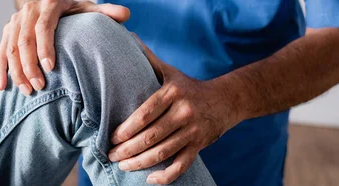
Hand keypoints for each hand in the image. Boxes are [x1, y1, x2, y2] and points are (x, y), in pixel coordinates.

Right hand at [0, 0, 129, 94]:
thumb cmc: (72, 8)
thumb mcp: (88, 7)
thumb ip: (106, 12)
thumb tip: (125, 14)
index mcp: (48, 5)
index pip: (43, 27)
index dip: (45, 47)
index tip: (50, 68)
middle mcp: (28, 12)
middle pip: (24, 41)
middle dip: (29, 66)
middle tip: (39, 87)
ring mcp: (15, 22)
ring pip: (10, 48)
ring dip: (16, 71)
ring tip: (27, 91)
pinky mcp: (7, 31)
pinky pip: (0, 51)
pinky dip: (0, 69)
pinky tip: (2, 87)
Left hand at [108, 36, 242, 183]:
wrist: (227, 99)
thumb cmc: (189, 87)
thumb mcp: (170, 72)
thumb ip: (149, 60)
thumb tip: (129, 39)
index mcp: (173, 93)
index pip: (145, 114)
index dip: (126, 129)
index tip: (112, 137)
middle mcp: (183, 112)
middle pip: (150, 136)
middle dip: (127, 149)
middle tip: (111, 155)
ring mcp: (193, 130)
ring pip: (163, 152)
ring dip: (140, 163)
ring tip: (123, 166)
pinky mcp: (200, 145)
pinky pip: (181, 165)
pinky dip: (166, 176)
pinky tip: (150, 179)